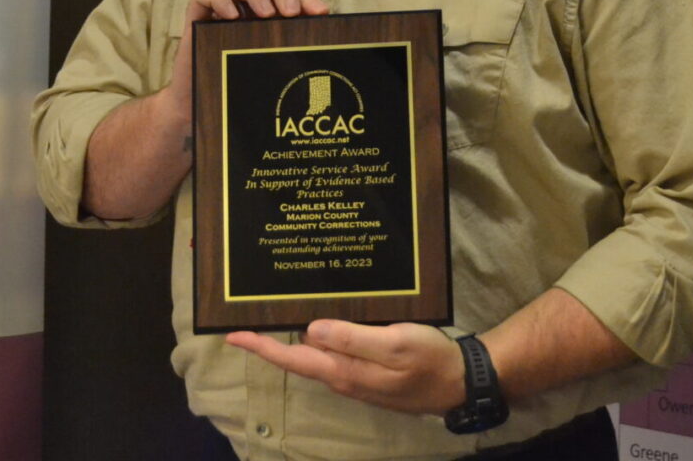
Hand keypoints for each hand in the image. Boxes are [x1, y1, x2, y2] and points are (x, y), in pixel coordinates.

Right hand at [167, 0, 328, 104]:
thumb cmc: (241, 85)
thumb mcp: (273, 64)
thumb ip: (292, 49)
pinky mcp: (195, 16)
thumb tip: (327, 40)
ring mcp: (218, 8)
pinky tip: (232, 16)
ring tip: (265, 14)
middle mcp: (242, 4)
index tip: (320, 13)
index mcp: (265, 11)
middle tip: (290, 11)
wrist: (201, 108)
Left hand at [226, 320, 465, 414]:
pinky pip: (338, 352)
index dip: (261, 347)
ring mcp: (358, 376)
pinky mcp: (371, 371)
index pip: (293, 358)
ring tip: (280, 310)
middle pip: (300, 357)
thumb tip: (311, 330)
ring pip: (319, 353)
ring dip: (298, 335)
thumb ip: (353, 338)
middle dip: (273, 339)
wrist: (461, 382)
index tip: (232, 334)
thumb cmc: (429, 360)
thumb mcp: (394, 344)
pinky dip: (325, 336)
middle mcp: (344, 377)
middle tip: (252, 313)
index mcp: (344, 371)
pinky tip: (325, 319)